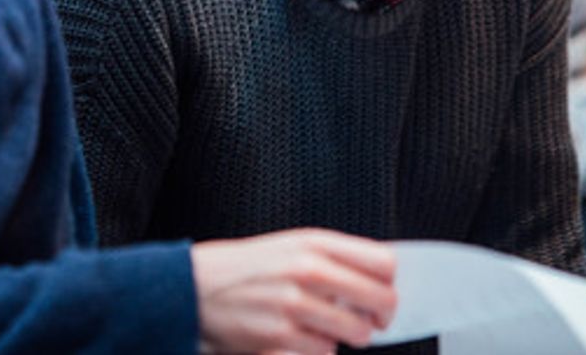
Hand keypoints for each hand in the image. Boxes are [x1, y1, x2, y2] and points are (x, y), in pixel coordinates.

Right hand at [190, 228, 396, 353]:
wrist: (195, 286)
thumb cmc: (247, 267)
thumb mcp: (292, 246)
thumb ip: (335, 258)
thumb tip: (380, 279)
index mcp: (315, 243)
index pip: (384, 263)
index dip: (390, 283)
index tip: (382, 293)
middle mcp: (308, 269)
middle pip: (381, 300)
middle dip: (380, 317)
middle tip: (368, 320)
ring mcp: (295, 304)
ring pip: (358, 333)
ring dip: (349, 336)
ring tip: (329, 327)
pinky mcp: (281, 336)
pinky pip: (325, 352)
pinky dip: (318, 349)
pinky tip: (300, 336)